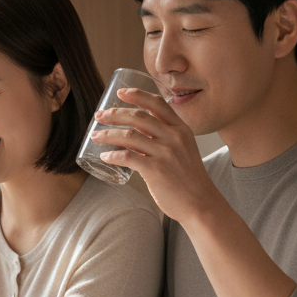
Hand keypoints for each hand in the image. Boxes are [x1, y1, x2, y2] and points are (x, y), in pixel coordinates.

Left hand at [91, 87, 215, 223]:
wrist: (201, 204)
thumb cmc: (189, 179)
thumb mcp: (183, 150)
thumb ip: (164, 139)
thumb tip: (137, 133)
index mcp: (181, 129)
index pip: (157, 104)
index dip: (137, 95)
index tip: (120, 93)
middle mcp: (174, 137)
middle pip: (138, 116)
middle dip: (114, 113)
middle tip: (99, 115)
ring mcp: (165, 153)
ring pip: (129, 135)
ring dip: (107, 134)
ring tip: (95, 136)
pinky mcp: (156, 170)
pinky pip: (127, 157)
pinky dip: (112, 155)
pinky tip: (104, 156)